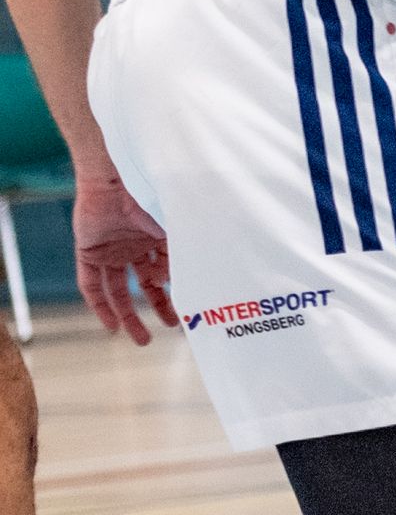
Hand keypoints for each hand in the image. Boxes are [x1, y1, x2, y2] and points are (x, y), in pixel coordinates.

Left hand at [72, 172, 176, 345]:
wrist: (113, 175)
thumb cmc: (147, 193)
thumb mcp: (169, 225)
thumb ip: (174, 253)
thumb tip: (169, 282)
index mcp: (157, 235)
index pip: (169, 268)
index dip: (176, 288)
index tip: (187, 306)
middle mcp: (136, 245)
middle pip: (147, 283)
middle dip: (159, 306)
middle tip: (172, 326)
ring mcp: (112, 250)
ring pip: (120, 290)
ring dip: (129, 315)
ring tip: (142, 339)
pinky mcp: (89, 252)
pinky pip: (92, 285)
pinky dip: (100, 306)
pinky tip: (110, 326)